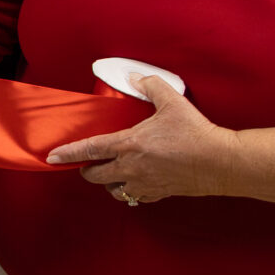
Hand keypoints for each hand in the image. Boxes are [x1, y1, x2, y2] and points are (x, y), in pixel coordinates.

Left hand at [46, 79, 232, 205]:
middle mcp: (132, 167)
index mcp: (129, 144)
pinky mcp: (160, 194)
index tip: (51, 157)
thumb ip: (150, 86)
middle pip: (96, 175)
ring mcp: (145, 183)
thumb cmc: (197, 132)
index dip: (68, 153)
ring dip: (108, 182)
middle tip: (86, 164)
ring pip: (114, 189)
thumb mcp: (172, 101)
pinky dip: (131, 192)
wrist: (222, 162)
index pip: (90, 149)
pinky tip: (135, 184)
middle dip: (86, 170)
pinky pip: (136, 197)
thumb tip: (134, 77)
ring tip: (111, 173)